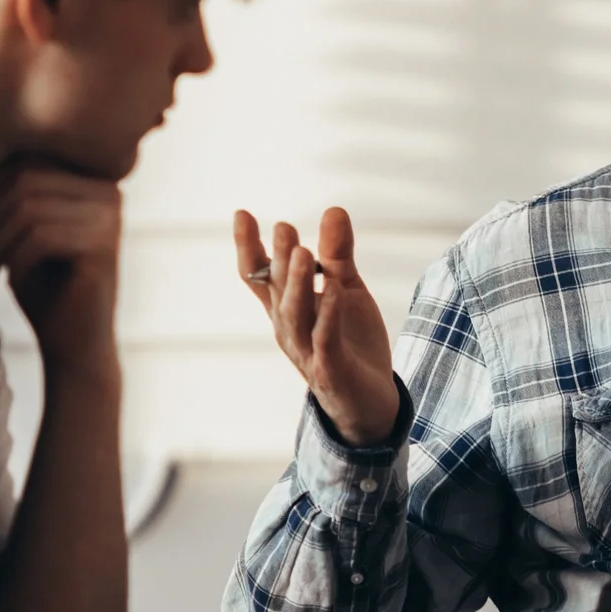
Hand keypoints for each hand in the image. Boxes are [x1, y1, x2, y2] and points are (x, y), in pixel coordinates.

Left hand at [0, 158, 123, 378]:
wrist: (74, 345)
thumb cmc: (43, 286)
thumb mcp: (21, 229)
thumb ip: (10, 190)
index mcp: (88, 176)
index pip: (26, 155)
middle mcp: (107, 189)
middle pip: (25, 176)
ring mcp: (110, 216)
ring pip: (29, 206)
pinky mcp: (105, 246)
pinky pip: (41, 236)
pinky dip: (13, 258)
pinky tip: (8, 278)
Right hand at [234, 208, 399, 446]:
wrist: (369, 401)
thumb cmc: (350, 342)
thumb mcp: (346, 290)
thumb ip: (338, 254)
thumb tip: (334, 209)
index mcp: (286, 308)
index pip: (260, 276)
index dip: (248, 247)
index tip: (241, 213)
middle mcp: (288, 328)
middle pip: (278, 291)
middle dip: (280, 258)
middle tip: (283, 225)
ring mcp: (307, 350)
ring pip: (296, 315)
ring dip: (298, 284)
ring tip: (304, 252)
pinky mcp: (331, 369)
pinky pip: (326, 339)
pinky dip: (329, 314)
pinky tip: (337, 290)